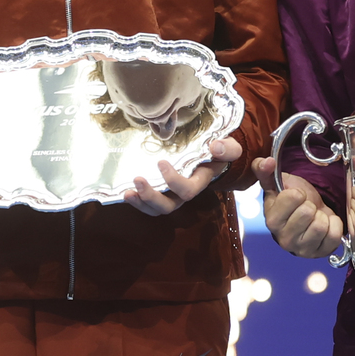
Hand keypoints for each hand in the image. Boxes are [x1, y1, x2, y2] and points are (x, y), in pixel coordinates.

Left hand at [122, 138, 238, 215]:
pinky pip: (149, 204)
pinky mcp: (161, 192)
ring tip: (127, 192)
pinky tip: (125, 192)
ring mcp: (171, 195)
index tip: (161, 162)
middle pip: (168, 206)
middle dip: (152, 197)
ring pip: (156, 209)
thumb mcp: (229, 148)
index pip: (187, 190)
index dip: (173, 181)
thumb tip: (215, 147)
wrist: (214, 155)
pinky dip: (137, 201)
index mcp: (199, 182)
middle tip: (138, 180)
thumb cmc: (219, 151)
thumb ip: (227, 148)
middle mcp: (184, 194)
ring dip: (141, 203)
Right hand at [252, 156, 343, 258]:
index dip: (298, 194)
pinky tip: (325, 224)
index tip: (296, 198)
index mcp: (272, 220)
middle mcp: (284, 238)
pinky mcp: (320, 253)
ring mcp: (302, 249)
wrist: (307, 217)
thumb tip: (267, 161)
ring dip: (321, 216)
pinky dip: (334, 225)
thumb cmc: (291, 201)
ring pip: (321, 226)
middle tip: (306, 208)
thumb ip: (265, 170)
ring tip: (315, 217)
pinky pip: (335, 235)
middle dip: (310, 205)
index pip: (293, 198)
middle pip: (308, 212)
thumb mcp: (277, 184)